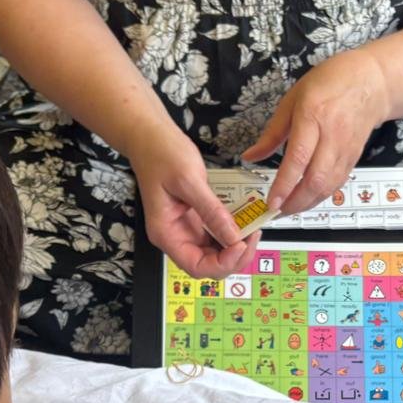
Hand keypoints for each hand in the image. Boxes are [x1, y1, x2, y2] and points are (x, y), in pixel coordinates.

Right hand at [129, 125, 258, 278]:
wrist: (150, 136)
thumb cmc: (160, 153)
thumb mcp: (189, 181)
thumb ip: (212, 211)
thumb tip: (233, 236)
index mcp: (167, 233)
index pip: (197, 266)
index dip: (222, 263)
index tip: (240, 244)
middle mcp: (176, 236)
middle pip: (209, 265)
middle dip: (234, 257)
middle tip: (253, 236)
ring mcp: (187, 229)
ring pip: (216, 253)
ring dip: (236, 247)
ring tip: (252, 229)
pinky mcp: (196, 219)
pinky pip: (217, 235)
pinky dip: (232, 233)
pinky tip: (245, 222)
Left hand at [242, 49, 391, 215]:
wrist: (372, 82)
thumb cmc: (330, 83)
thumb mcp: (293, 99)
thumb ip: (272, 133)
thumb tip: (250, 156)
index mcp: (313, 115)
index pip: (298, 158)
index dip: (284, 184)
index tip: (271, 201)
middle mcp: (332, 135)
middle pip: (315, 178)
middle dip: (295, 201)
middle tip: (277, 210)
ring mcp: (346, 148)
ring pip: (328, 186)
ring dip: (308, 203)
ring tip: (289, 209)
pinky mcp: (354, 157)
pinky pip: (337, 183)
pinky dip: (321, 195)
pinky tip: (307, 199)